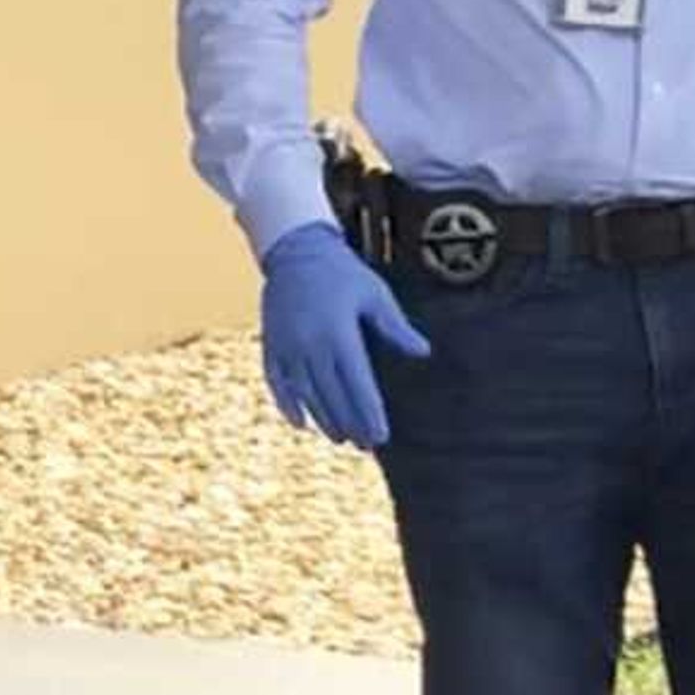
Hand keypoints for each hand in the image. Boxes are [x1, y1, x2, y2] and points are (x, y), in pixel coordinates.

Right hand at [260, 221, 429, 450]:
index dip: (369, 414)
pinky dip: (287, 405)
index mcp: (340, 335)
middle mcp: (311, 346)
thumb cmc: (343, 272)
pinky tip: (301, 424)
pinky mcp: (271, 345)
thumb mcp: (375, 295)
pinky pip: (277, 383)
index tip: (380, 436)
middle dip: (350, 425)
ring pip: (306, 395)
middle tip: (365, 445)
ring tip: (340, 438)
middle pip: (333, 397)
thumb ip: (396, 327)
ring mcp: (288, 347)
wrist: (295, 250)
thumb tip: (423, 352)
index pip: (357, 386)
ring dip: (324, 420)